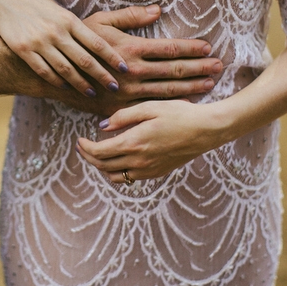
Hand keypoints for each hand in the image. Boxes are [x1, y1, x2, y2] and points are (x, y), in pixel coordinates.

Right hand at [0, 0, 127, 95]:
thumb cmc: (43, 7)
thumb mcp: (66, 10)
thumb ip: (90, 23)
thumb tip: (122, 29)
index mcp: (70, 20)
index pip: (96, 42)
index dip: (112, 57)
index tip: (125, 69)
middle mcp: (56, 32)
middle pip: (84, 59)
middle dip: (101, 75)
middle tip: (115, 87)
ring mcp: (39, 42)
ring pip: (64, 69)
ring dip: (80, 83)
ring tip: (92, 93)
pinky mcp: (23, 50)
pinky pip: (43, 70)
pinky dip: (55, 81)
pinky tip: (65, 87)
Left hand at [75, 99, 229, 182]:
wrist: (206, 130)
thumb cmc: (179, 114)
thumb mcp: (149, 107)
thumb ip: (123, 117)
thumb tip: (102, 126)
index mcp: (134, 143)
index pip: (99, 152)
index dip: (85, 148)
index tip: (80, 139)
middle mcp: (139, 161)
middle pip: (103, 166)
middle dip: (89, 157)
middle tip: (83, 146)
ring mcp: (149, 170)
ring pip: (115, 176)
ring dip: (102, 166)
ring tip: (99, 153)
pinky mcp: (157, 173)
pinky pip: (130, 178)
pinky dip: (118, 171)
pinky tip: (119, 159)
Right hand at [83, 6, 222, 100]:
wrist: (57, 75)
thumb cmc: (78, 42)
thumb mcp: (101, 21)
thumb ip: (131, 16)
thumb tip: (157, 10)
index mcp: (131, 48)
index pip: (170, 49)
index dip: (192, 48)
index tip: (209, 47)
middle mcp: (134, 71)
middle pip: (175, 70)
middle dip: (200, 68)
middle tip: (220, 66)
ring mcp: (129, 92)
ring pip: (168, 90)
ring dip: (192, 87)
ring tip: (211, 83)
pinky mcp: (122, 108)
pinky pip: (152, 107)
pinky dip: (172, 105)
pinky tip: (187, 102)